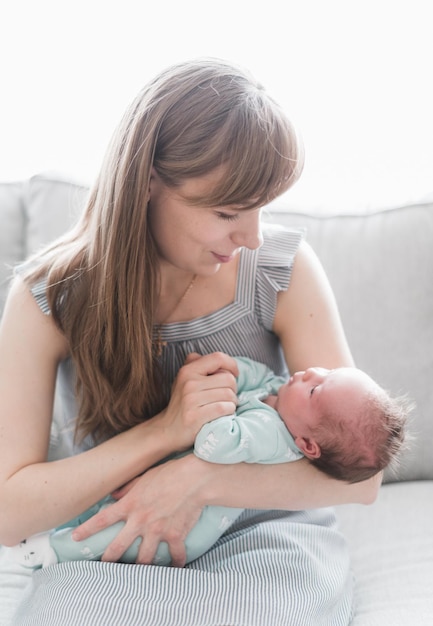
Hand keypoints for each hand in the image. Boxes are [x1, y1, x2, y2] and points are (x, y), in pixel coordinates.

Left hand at [72, 454, 209, 566]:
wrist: (194, 478)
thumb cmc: (169, 472)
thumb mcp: (144, 476)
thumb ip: (128, 487)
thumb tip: (115, 494)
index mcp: (130, 505)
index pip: (103, 519)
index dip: (87, 529)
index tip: (75, 537)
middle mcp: (140, 521)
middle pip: (118, 547)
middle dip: (108, 560)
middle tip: (104, 567)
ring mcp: (157, 531)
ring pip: (143, 559)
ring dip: (140, 568)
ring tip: (138, 575)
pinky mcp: (175, 536)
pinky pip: (174, 556)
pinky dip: (176, 563)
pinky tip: (176, 568)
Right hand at [157, 351, 238, 450]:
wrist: (167, 430)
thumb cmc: (183, 403)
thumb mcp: (185, 379)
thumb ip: (199, 365)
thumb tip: (223, 362)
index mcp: (188, 371)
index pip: (218, 358)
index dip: (231, 364)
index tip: (234, 374)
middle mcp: (189, 383)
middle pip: (228, 379)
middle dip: (233, 389)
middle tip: (227, 397)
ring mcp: (191, 400)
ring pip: (229, 395)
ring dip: (232, 402)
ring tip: (224, 406)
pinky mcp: (195, 416)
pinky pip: (224, 408)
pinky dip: (229, 412)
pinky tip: (223, 414)